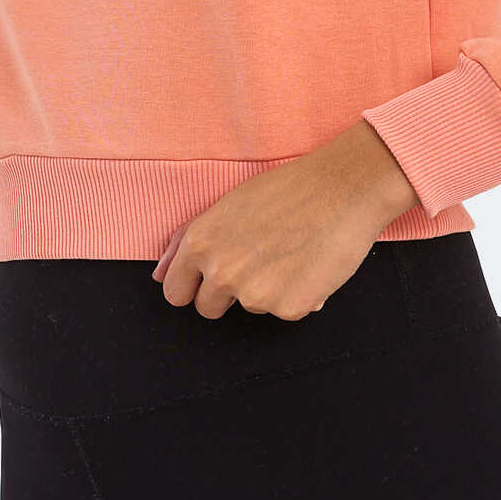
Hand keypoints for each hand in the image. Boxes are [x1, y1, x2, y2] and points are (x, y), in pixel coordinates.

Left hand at [150, 121, 420, 320]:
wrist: (343, 188)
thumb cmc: (287, 189)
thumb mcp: (229, 205)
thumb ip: (187, 241)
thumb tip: (158, 275)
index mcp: (201, 243)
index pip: (175, 292)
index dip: (193, 284)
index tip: (209, 277)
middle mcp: (221, 273)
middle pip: (208, 308)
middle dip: (226, 293)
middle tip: (256, 261)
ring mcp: (255, 295)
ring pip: (250, 307)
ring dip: (265, 289)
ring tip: (288, 251)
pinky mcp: (289, 309)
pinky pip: (284, 311)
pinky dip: (295, 295)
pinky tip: (308, 264)